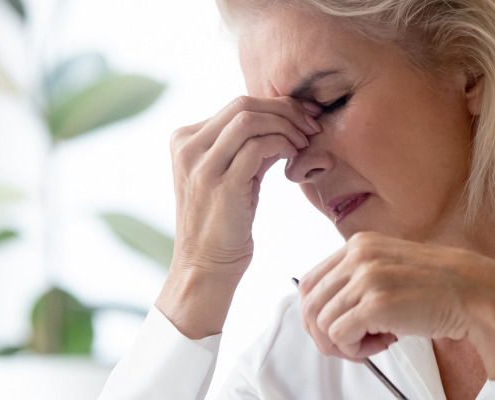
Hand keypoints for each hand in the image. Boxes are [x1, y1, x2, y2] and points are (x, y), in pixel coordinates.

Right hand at [158, 96, 323, 338]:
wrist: (204, 267)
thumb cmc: (222, 223)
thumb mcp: (231, 175)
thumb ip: (248, 146)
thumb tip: (285, 119)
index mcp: (185, 139)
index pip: (236, 104)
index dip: (276, 104)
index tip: (303, 115)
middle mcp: (187, 147)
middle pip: (243, 105)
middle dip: (284, 110)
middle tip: (310, 125)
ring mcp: (201, 165)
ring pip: (250, 120)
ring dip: (286, 126)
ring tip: (304, 141)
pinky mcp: (220, 184)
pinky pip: (258, 147)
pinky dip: (282, 144)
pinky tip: (294, 155)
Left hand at [298, 232, 494, 377]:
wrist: (474, 293)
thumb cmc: (437, 286)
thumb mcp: (390, 267)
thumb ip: (359, 278)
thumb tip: (326, 308)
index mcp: (359, 244)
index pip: (309, 283)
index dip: (317, 313)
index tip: (336, 328)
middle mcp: (358, 256)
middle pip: (310, 304)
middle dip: (325, 333)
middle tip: (351, 343)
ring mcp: (366, 278)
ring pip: (322, 323)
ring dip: (344, 343)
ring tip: (374, 342)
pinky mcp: (376, 304)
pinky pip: (340, 336)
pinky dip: (355, 350)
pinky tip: (382, 343)